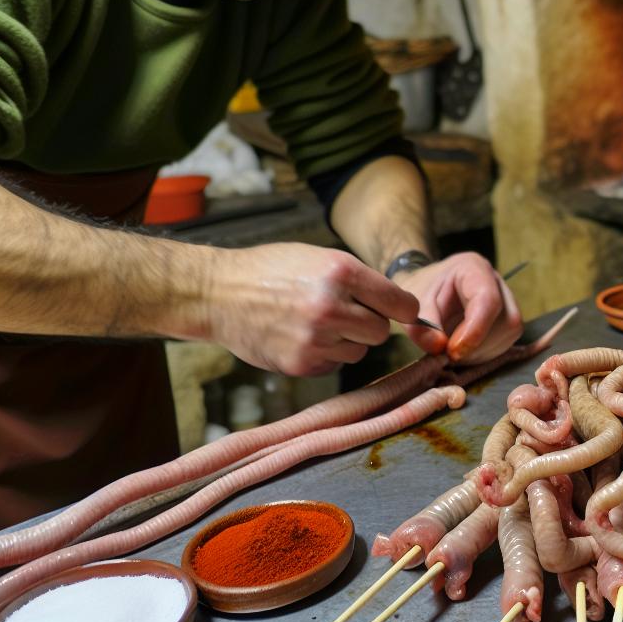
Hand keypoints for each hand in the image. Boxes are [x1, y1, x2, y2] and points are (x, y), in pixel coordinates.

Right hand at [204, 242, 420, 373]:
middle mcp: (331, 307)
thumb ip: (359, 281)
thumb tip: (398, 307)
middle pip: (381, 332)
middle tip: (349, 313)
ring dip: (347, 341)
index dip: (403, 308)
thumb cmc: (272, 270)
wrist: (219, 292)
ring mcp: (315, 339)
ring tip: (318, 322)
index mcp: (341, 273)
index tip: (400, 311)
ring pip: (359, 351)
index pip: (400, 303)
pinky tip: (302, 336)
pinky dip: (326, 354)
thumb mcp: (320, 257)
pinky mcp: (300, 363)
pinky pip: (334, 364)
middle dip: (371, 324)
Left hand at [396, 252, 523, 362]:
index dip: (475, 330)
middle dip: (478, 345)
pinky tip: (465, 352)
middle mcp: (496, 282)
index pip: (488, 300)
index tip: (453, 351)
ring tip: (454, 352)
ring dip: (482, 352)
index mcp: (473, 268)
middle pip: (505, 319)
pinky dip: (485, 354)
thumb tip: (439, 347)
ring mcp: (506, 299)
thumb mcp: (412, 306)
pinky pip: (507, 341)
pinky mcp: (507, 319)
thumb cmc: (421, 292)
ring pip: (509, 332)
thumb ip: (422, 327)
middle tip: (449, 354)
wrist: (426, 287)